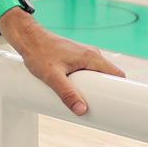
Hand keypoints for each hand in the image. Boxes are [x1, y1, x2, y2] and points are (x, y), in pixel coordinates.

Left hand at [0, 9, 124, 115]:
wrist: (25, 36)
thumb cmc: (38, 51)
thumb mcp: (52, 76)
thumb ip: (67, 93)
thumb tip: (82, 110)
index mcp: (91, 57)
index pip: (117, 74)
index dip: (122, 90)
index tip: (120, 105)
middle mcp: (90, 54)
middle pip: (107, 76)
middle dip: (106, 93)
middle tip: (99, 108)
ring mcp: (82, 55)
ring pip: (95, 74)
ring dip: (93, 88)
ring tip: (86, 102)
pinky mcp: (73, 56)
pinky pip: (86, 71)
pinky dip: (85, 82)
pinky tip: (75, 91)